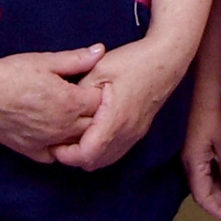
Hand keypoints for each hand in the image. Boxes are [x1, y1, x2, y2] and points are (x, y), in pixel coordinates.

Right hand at [0, 45, 105, 161]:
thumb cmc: (11, 73)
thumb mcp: (46, 61)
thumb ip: (77, 59)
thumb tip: (101, 50)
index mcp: (70, 102)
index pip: (101, 103)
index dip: (101, 93)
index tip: (95, 86)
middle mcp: (62, 126)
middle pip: (93, 125)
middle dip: (95, 114)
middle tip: (87, 102)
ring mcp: (47, 141)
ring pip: (77, 143)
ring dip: (80, 132)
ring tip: (75, 118)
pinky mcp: (30, 150)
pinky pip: (54, 156)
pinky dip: (60, 148)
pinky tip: (57, 135)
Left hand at [51, 38, 186, 171]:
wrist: (167, 58)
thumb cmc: (133, 61)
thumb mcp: (98, 70)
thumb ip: (78, 93)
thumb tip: (62, 110)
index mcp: (115, 119)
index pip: (86, 154)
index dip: (66, 154)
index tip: (54, 143)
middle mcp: (127, 132)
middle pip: (94, 162)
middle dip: (73, 157)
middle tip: (59, 141)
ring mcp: (135, 133)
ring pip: (106, 160)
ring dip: (87, 155)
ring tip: (73, 138)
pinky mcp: (139, 130)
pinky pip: (116, 152)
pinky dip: (100, 150)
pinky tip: (92, 134)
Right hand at [183, 75, 220, 220]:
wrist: (208, 80)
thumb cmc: (216, 107)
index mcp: (194, 161)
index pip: (205, 196)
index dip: (220, 211)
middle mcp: (191, 159)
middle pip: (206, 192)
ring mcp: (195, 151)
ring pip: (208, 182)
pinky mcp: (201, 143)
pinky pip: (209, 171)